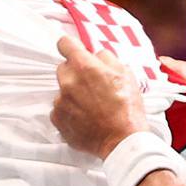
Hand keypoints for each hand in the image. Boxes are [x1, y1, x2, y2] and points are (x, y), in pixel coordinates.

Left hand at [52, 34, 147, 158]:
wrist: (122, 141)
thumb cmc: (127, 109)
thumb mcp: (126, 74)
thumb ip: (106, 58)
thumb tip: (96, 54)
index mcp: (84, 67)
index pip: (64, 44)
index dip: (71, 46)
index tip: (75, 51)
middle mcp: (68, 82)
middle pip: (64, 68)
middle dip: (76, 73)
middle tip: (93, 85)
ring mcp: (61, 102)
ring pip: (63, 90)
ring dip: (74, 93)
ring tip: (93, 106)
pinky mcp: (58, 119)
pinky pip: (60, 108)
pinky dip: (70, 111)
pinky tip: (86, 117)